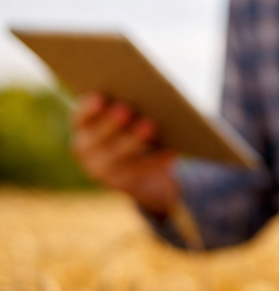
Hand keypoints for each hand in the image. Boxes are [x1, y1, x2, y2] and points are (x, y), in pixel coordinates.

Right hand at [71, 93, 179, 215]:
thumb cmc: (133, 132)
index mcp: (82, 129)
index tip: (100, 96)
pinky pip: (141, 170)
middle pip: (97, 137)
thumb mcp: (125, 121)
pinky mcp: (125, 184)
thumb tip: (143, 92)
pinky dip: (157, 160)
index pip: (80, 117)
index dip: (88, 108)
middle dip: (111, 123)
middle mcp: (86, 151)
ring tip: (150, 125)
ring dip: (133, 140)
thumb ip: (124, 107)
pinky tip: (171, 151)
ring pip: (118, 156)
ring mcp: (104, 170)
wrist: (143, 177)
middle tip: (126, 108)